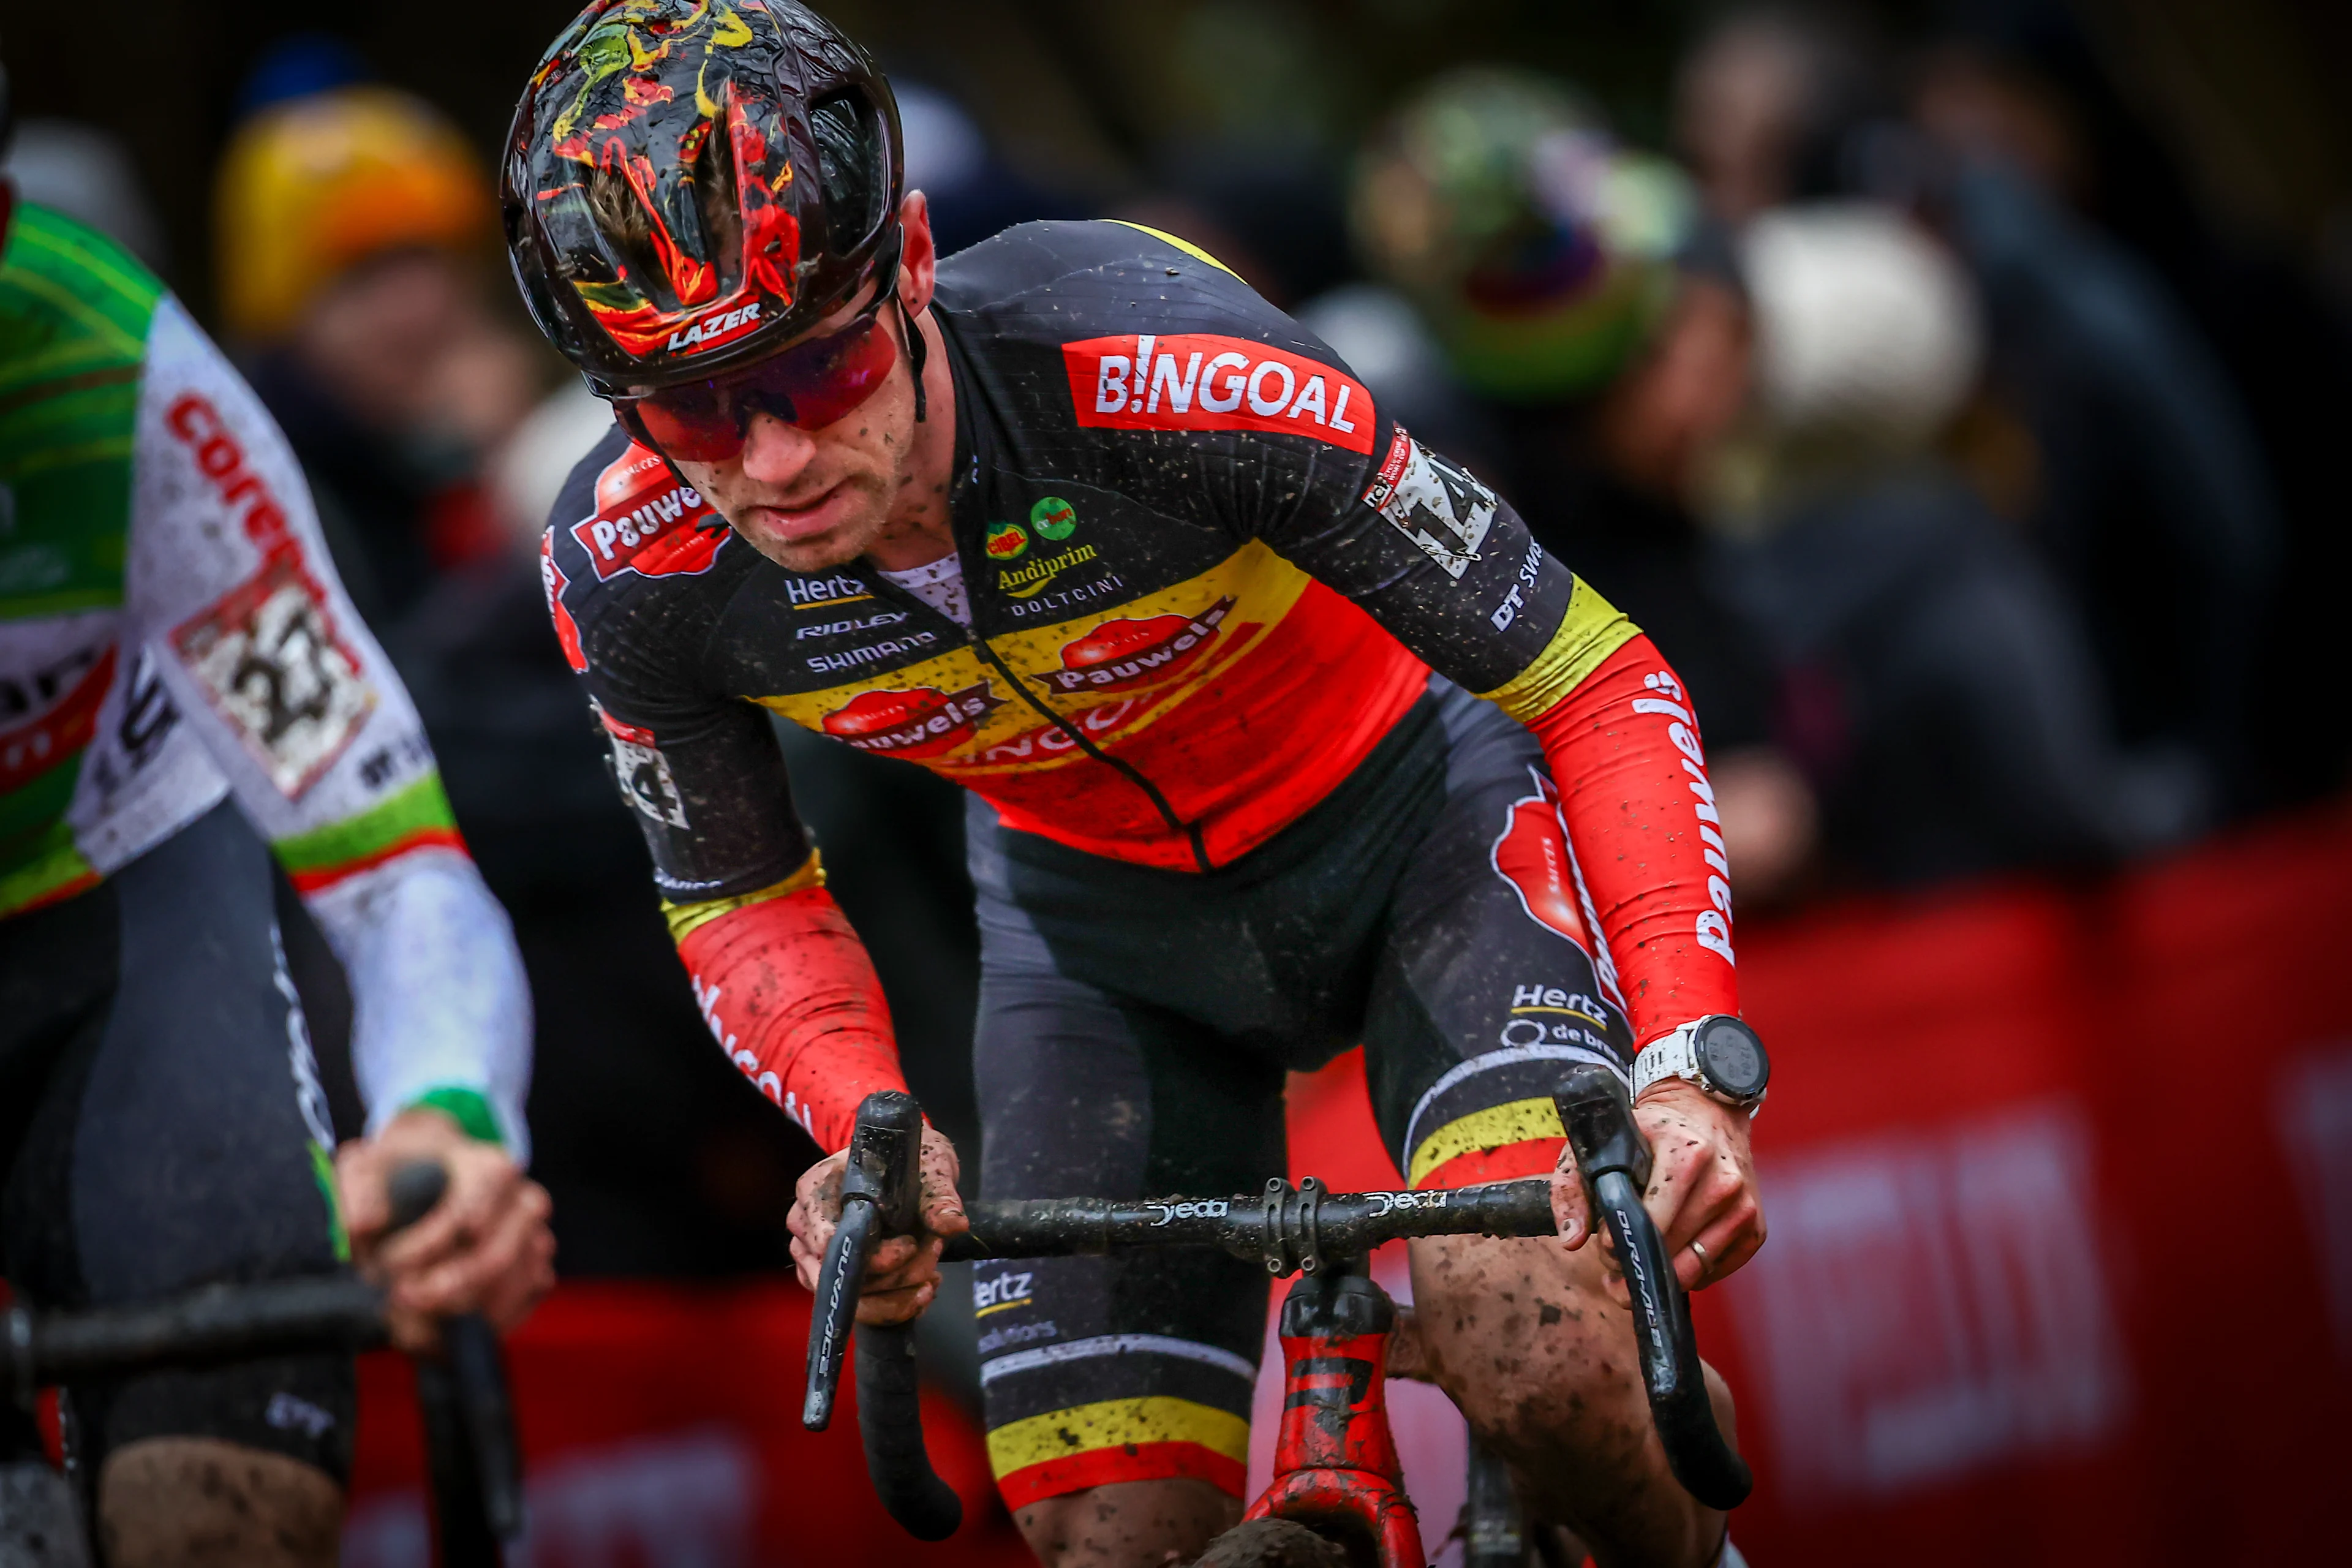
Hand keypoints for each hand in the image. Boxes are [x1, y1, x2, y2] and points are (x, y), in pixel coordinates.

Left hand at [337, 1108, 555, 1353]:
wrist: (437, 1175)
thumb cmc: (404, 1172)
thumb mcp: (370, 1165)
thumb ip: (359, 1188)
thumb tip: (364, 1224)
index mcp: (491, 1168)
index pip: (467, 1218)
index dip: (422, 1249)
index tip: (383, 1262)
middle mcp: (526, 1202)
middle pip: (493, 1261)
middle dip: (441, 1290)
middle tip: (398, 1299)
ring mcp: (536, 1240)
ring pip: (506, 1292)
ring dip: (455, 1313)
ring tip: (408, 1317)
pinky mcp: (537, 1275)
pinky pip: (515, 1312)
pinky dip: (473, 1326)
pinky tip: (436, 1322)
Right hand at [788, 1123, 968, 1326]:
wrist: (901, 1166)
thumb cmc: (904, 1160)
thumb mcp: (929, 1165)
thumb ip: (939, 1195)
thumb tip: (951, 1224)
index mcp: (815, 1190)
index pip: (831, 1243)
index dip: (876, 1257)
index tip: (912, 1245)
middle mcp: (806, 1228)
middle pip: (845, 1278)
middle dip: (899, 1275)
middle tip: (935, 1250)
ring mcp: (814, 1259)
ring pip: (857, 1301)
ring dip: (903, 1292)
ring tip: (933, 1271)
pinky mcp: (834, 1281)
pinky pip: (864, 1310)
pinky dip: (900, 1304)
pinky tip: (925, 1285)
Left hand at [1548, 1081, 1763, 1298]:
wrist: (1706, 1113)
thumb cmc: (1650, 1132)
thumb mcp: (1602, 1144)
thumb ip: (1571, 1188)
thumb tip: (1572, 1240)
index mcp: (1687, 1153)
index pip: (1651, 1219)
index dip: (1621, 1242)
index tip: (1605, 1246)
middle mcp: (1723, 1180)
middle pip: (1671, 1248)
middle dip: (1637, 1261)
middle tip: (1615, 1259)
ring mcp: (1744, 1206)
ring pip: (1694, 1267)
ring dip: (1661, 1275)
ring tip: (1638, 1262)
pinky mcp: (1754, 1228)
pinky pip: (1714, 1271)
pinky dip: (1689, 1272)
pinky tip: (1671, 1254)